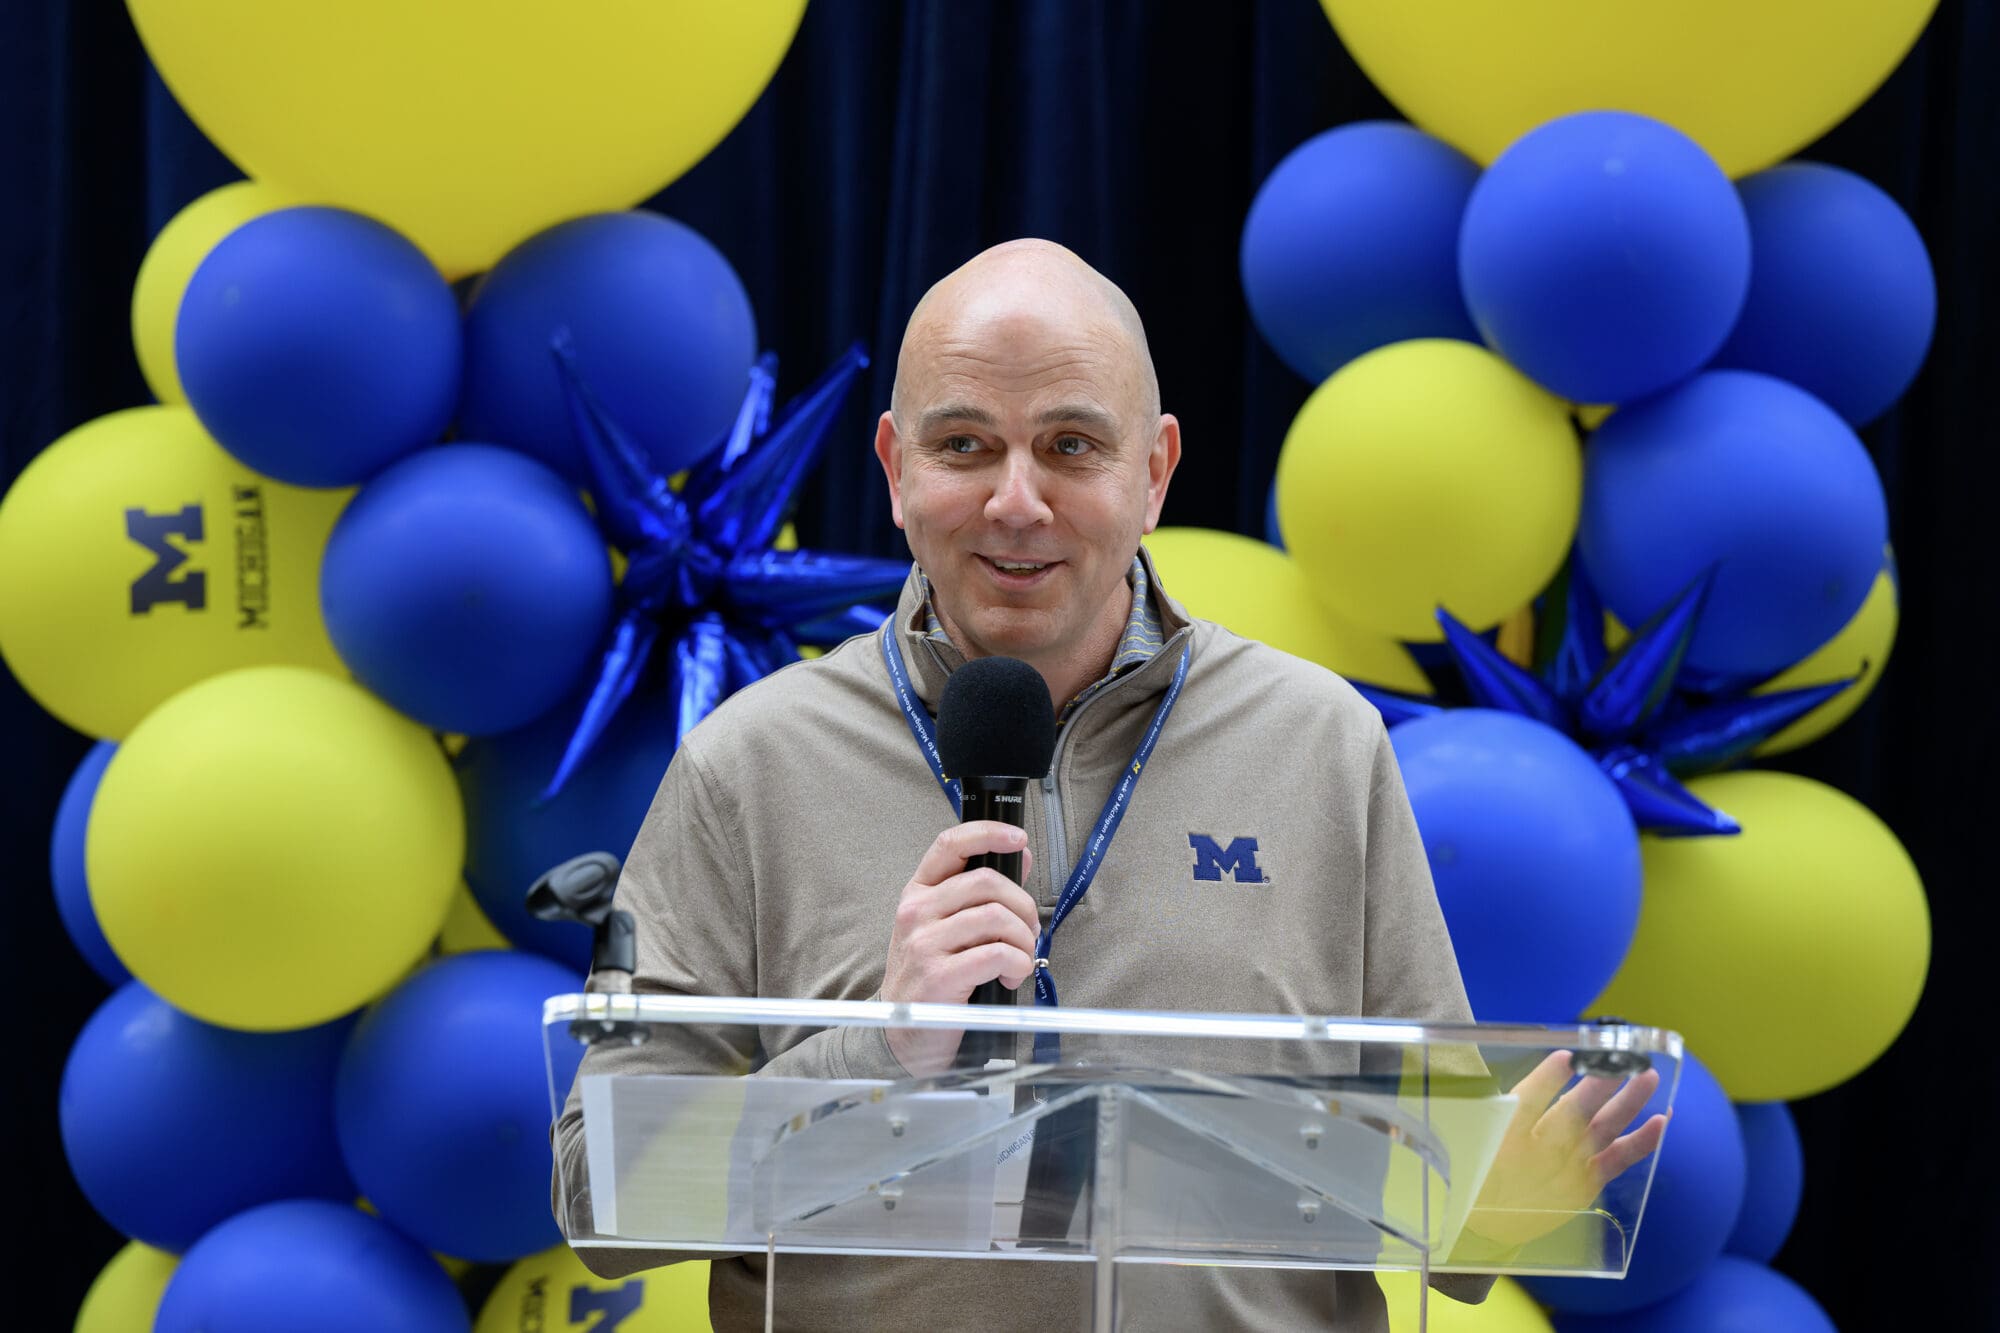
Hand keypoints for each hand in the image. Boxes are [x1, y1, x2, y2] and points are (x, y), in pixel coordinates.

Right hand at [881, 822, 1039, 1074]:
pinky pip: (995, 954)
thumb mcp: (947, 928)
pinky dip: (1017, 964)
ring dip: (1023, 939)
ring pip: (996, 917)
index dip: (988, 834)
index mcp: (918, 893)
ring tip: (1020, 958)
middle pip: (986, 881)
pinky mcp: (938, 976)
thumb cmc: (930, 977)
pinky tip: (1011, 976)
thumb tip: (1020, 856)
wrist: (902, 1033)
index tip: (1018, 838)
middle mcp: (916, 913)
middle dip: (1022, 905)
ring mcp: (924, 944)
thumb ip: (982, 894)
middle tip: (1029, 930)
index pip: (949, 845)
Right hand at [1461, 1050, 1669, 1252]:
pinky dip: (1641, 1143)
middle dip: (1598, 1086)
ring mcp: (1567, 1172)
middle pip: (1572, 1115)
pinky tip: (1661, 1121)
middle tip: (1620, 1061)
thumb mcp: (1476, 1137)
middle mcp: (1538, 1157)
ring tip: (1648, 1077)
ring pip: (1602, 1131)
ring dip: (1628, 1103)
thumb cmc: (1479, 1167)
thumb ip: (1502, 1108)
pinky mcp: (1586, 1185)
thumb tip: (1537, 1073)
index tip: (1565, 1057)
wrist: (1484, 1226)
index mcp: (1503, 1141)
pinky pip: (1618, 1161)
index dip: (1546, 1080)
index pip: (1526, 1105)